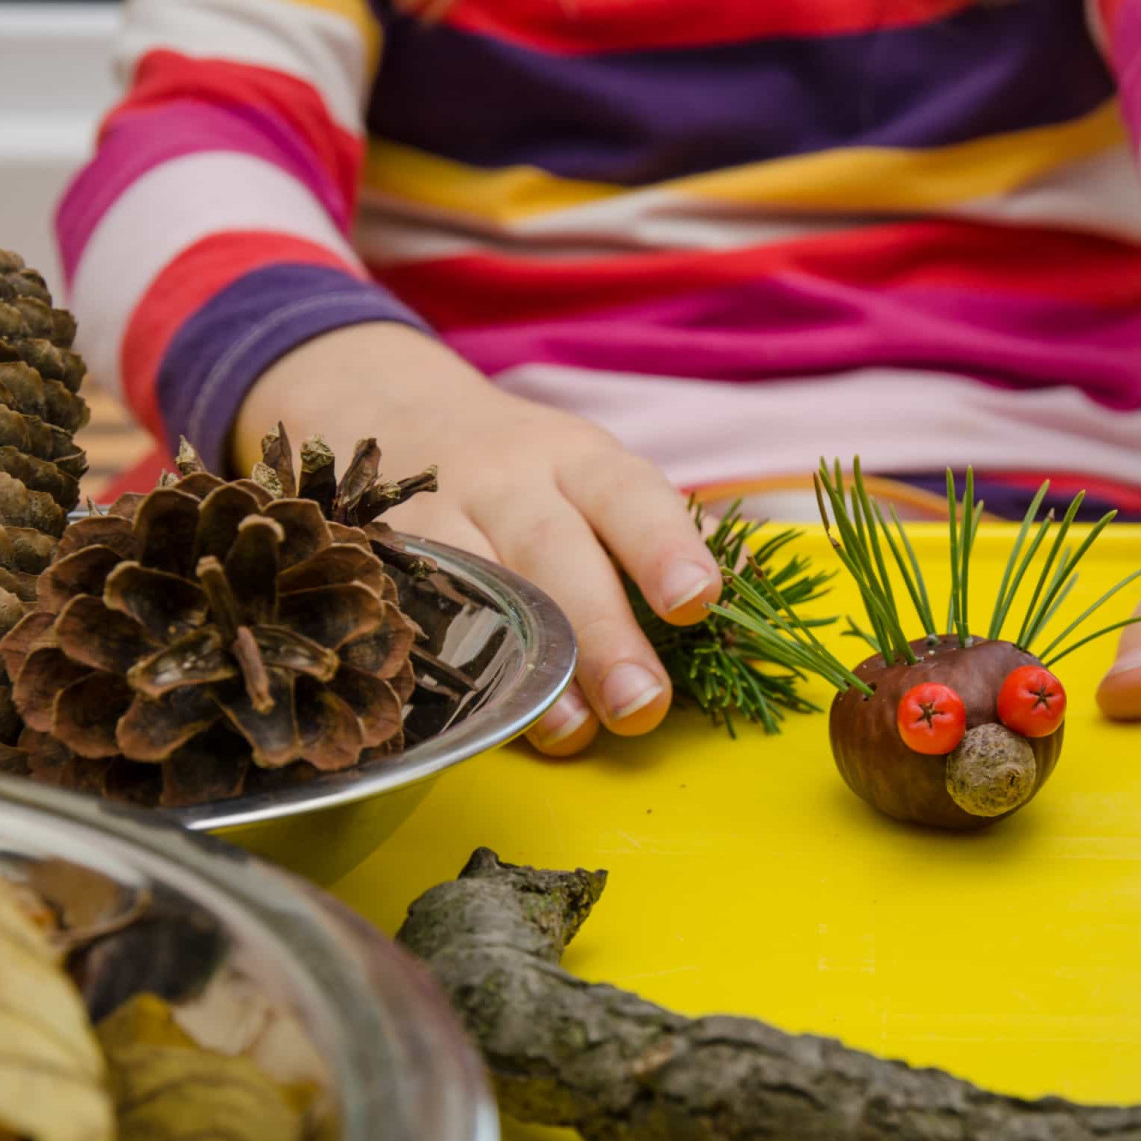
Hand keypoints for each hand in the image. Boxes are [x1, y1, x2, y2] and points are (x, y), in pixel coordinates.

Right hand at [233, 323, 720, 755]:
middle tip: (643, 704)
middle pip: (554, 550)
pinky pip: (414, 610)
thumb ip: (669, 532)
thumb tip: (760, 583)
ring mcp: (438, 514)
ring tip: (569, 732)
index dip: (663, 545)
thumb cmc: (528, 471)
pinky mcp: (380, 551)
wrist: (391, 409)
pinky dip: (447, 665)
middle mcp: (508, 480)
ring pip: (480, 585)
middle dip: (601, 632)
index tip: (698, 599)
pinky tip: (481, 717)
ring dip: (525, 664)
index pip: (627, 494)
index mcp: (579, 461)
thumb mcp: (597, 475)